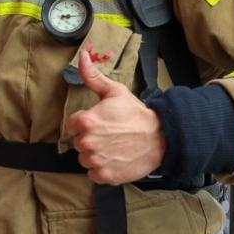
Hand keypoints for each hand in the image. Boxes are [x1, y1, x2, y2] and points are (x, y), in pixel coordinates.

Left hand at [63, 49, 165, 185]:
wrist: (162, 137)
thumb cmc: (136, 114)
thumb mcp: (115, 92)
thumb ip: (93, 77)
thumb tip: (82, 57)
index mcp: (86, 122)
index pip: (72, 125)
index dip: (85, 123)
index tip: (100, 122)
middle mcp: (87, 143)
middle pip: (78, 143)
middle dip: (90, 139)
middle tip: (110, 134)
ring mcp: (96, 161)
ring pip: (85, 159)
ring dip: (95, 155)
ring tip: (114, 147)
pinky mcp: (104, 176)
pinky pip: (93, 174)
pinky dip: (102, 169)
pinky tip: (115, 159)